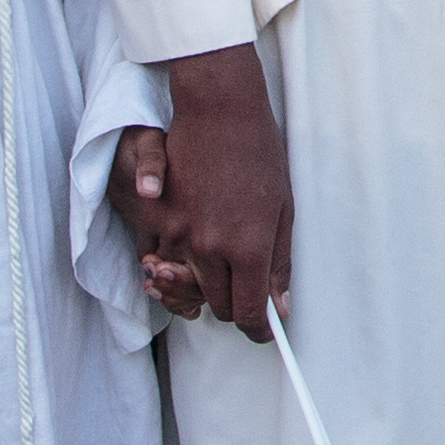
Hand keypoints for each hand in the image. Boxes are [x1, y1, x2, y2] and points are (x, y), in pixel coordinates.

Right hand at [145, 49, 293, 336]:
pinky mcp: (160, 219)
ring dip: (207, 284)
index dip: (258, 331)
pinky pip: (170, 260)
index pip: (249, 313)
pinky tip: (200, 241)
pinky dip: (183, 261)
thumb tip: (281, 309)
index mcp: (249, 248)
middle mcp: (211, 248)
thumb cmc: (260, 155)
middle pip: (219, 306)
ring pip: (191, 286)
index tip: (264, 332)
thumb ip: (280, 263)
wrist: (219, 111)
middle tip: (249, 290)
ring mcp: (181, 235)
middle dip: (235, 307)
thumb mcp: (283, 210)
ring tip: (226, 263)